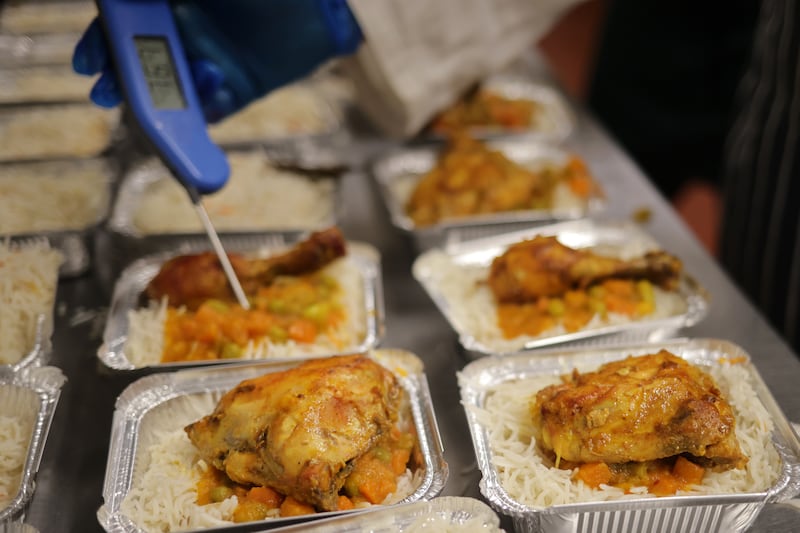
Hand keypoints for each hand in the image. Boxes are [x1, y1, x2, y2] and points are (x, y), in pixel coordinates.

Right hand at [73, 0, 361, 122]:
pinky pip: (215, 107)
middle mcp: (186, 33)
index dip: (100, 45)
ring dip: (162, 102)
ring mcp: (213, 61)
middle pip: (140, 64)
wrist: (321, 6)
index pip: (123, 27)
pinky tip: (212, 90)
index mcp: (169, 4)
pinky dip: (206, 107)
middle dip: (121, 82)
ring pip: (175, 92)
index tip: (89, 65)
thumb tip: (117, 3)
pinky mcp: (241, 87)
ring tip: (169, 93)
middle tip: (109, 95)